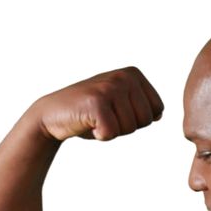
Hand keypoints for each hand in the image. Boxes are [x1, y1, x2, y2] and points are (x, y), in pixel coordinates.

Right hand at [29, 67, 164, 141]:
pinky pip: (112, 133)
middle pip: (145, 120)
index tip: (115, 112)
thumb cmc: (89, 114)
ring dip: (112, 131)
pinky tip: (87, 124)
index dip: (136, 120)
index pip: (156, 110)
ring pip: (130, 128)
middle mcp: (124, 76)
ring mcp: (110, 87)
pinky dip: (100, 136)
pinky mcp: (96, 102)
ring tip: (95, 118)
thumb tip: (159, 114)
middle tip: (103, 116)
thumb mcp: (119, 104)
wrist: (51, 115)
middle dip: (125, 126)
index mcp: (133, 74)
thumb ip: (140, 105)